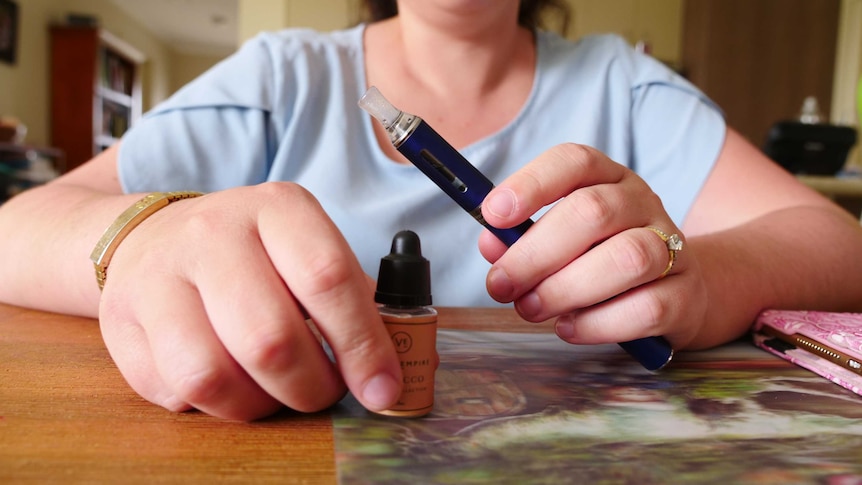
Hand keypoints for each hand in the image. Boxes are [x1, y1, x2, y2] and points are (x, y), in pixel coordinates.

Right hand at [97, 182, 401, 419]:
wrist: (154, 239)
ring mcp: (158, 276)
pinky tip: (226, 380)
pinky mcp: (120, 320)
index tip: (382, 389)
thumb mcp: (307, 250)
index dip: (362, 345)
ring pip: (212, 377)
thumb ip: (351, 301)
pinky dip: (210, 405)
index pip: (328, 279)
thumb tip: (387, 372)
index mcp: (277, 209)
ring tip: (274, 395)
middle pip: (269, 339)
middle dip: (310, 388)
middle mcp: (212, 233)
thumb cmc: (252, 255)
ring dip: (257, 406)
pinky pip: (173, 393)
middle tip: (323, 392)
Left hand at [478, 144, 707, 348]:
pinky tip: (568, 327)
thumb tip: (491, 245)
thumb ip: (522, 240)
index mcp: (607, 178)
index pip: (574, 162)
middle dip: (535, 253)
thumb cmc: (600, 259)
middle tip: (501, 285)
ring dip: (566, 289)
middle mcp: (642, 203)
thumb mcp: (559, 241)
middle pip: (592, 212)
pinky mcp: (686, 294)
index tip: (493, 215)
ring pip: (626, 258)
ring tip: (530, 308)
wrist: (676, 290)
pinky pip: (647, 307)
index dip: (531, 184)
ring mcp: (672, 246)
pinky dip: (598, 323)